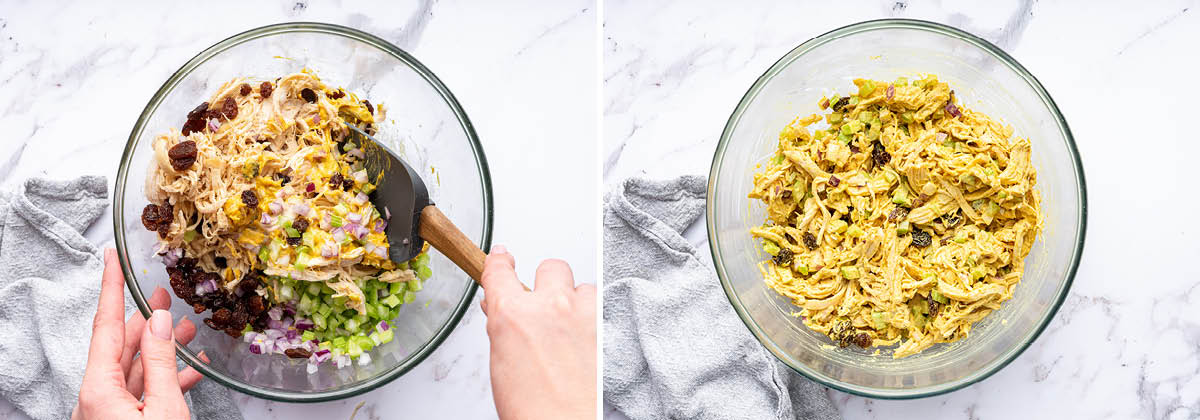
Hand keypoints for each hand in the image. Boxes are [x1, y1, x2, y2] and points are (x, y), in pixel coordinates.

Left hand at [73, 248, 205, 418]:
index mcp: (99, 389)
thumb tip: (161, 322)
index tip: (111, 258)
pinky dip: (165, 378)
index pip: (104, 325)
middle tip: (164, 294)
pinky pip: (141, 392)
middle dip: (146, 318)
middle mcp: (96, 397)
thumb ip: (162, 363)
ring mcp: (106, 411)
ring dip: (163, 349)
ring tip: (188, 330)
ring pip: (134, 368)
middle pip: (120, 345)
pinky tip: (189, 369)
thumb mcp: (165, 408)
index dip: (110, 287)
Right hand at [479, 245, 596, 419]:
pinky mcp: (608, 326)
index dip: (500, 263)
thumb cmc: (534, 410)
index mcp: (512, 315)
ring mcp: (582, 313)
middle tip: (547, 307)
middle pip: (550, 267)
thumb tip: (503, 313)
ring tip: (573, 332)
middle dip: (547, 283)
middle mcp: (549, 306)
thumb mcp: (503, 365)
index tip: (503, 259)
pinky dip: (596, 318)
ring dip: (577, 303)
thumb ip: (505, 329)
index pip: (499, 271)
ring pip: (582, 287)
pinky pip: (602, 306)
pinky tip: (590, 341)